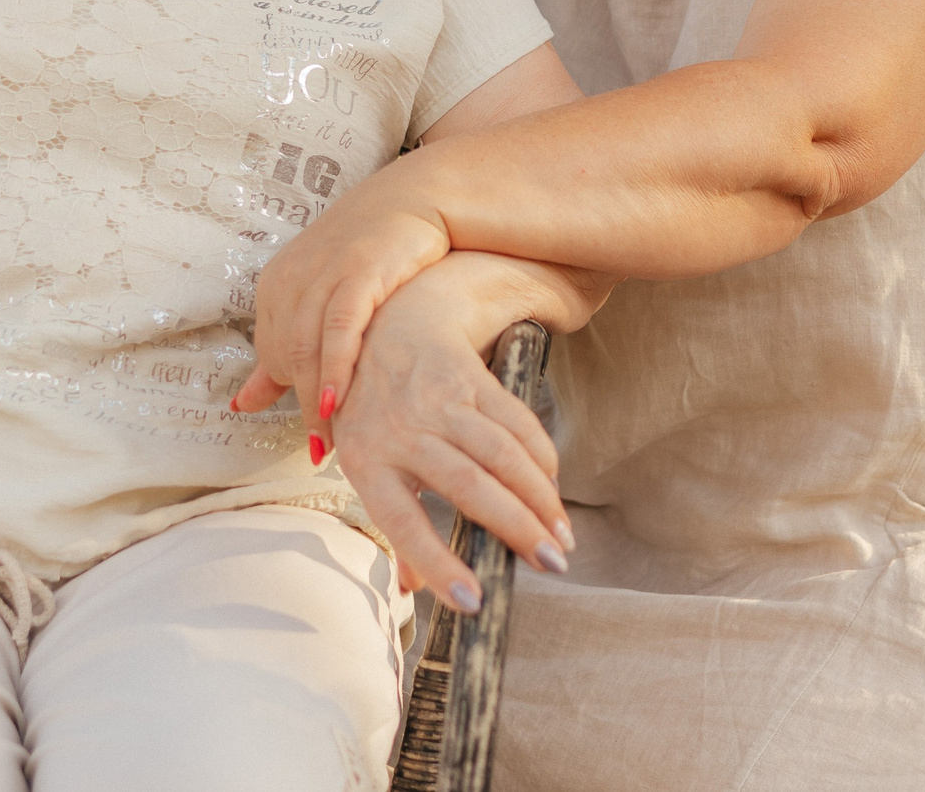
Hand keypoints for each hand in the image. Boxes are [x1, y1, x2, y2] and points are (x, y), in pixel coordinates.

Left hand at [232, 169, 449, 440]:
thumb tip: (241, 405)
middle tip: (327, 450)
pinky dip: (333, 367)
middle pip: (285, 357)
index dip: (288, 395)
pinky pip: (337, 329)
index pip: (270, 353)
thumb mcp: (322, 297)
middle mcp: (288, 278)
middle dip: (302, 407)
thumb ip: (285, 352)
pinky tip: (335, 401)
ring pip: (305, 349)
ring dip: (315, 400)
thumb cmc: (376, 254)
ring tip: (333, 442)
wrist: (421, 199)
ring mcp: (321, 273)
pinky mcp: (357, 271)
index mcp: (274, 285)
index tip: (313, 434)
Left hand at [328, 262, 574, 613]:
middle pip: (469, 484)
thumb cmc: (374, 410)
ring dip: (540, 499)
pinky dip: (542, 460)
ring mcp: (440, 400)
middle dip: (516, 529)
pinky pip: (517, 423)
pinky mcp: (472, 380)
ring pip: (502, 454)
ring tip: (560, 538)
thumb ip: (391, 522)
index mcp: (367, 460)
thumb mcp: (364, 461)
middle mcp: (403, 429)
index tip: (474, 601)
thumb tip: (413, 588)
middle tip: (551, 565)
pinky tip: (552, 491)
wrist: (390, 323)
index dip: (438, 562)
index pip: (404, 521)